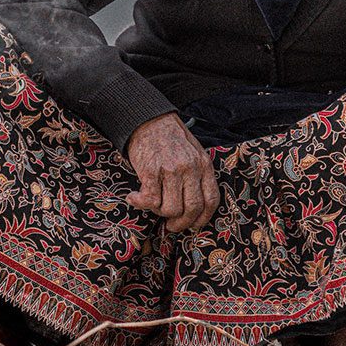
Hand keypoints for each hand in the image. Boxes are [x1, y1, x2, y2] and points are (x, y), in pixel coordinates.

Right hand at [124, 112, 219, 233]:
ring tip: (151, 204)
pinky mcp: (151, 170)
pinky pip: (149, 200)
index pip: (211, 200)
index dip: (203, 218)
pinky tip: (133, 198)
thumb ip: (198, 176)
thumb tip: (194, 209)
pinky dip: (140, 203)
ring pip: (170, 208)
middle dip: (181, 223)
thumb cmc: (171, 139)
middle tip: (171, 226)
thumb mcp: (194, 153)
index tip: (193, 225)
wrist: (148, 119)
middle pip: (191, 208)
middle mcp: (190, 168)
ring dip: (158, 212)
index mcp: (203, 165)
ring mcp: (171, 170)